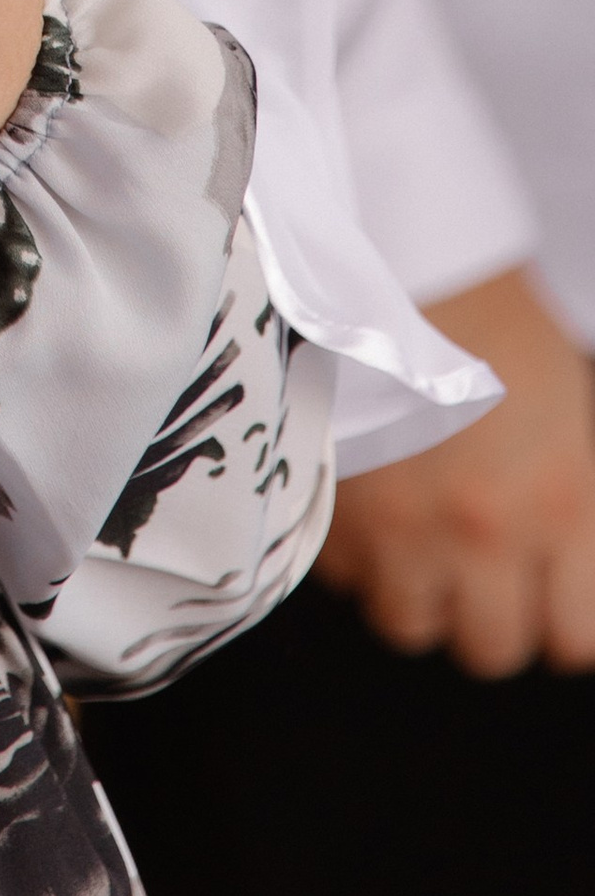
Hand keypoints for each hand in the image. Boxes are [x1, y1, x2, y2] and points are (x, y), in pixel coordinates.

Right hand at [317, 266, 594, 674]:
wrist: (390, 246)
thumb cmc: (492, 319)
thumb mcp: (567, 414)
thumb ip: (567, 505)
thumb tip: (562, 569)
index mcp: (558, 505)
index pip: (573, 640)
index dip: (559, 620)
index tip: (545, 595)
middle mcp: (481, 532)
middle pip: (489, 649)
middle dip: (485, 611)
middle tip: (476, 563)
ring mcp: (396, 526)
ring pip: (408, 622)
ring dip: (413, 588)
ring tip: (413, 532)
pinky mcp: (327, 505)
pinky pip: (343, 574)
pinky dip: (355, 551)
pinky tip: (365, 497)